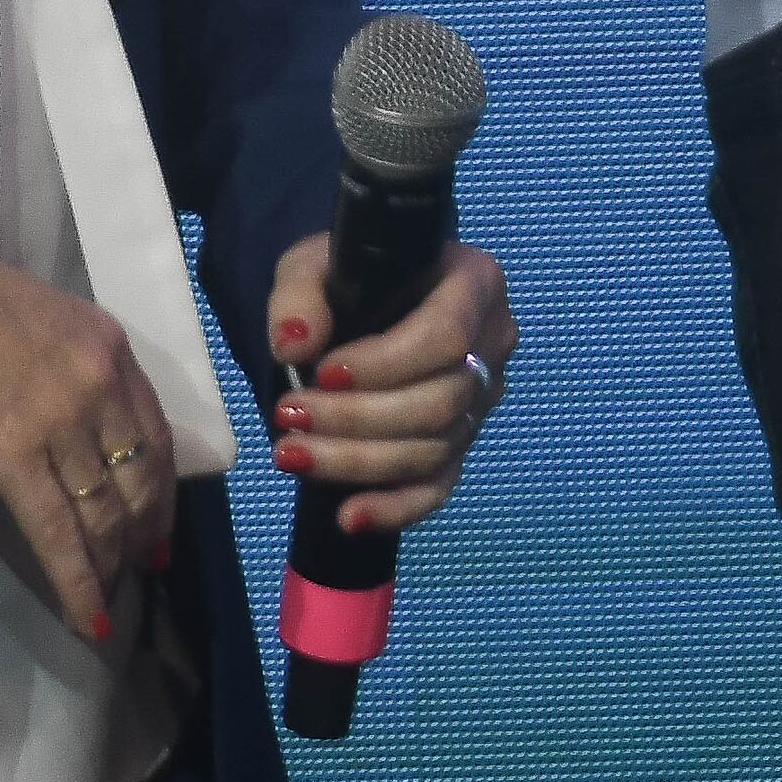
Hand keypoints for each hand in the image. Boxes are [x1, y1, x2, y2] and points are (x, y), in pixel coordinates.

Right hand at [0, 222, 174, 636]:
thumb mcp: (49, 318)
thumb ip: (76, 366)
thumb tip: (77, 426)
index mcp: (111, 347)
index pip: (157, 436)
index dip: (162, 492)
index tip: (158, 526)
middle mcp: (100, 386)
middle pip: (139, 482)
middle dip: (141, 535)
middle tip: (136, 569)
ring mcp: (61, 423)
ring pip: (103, 514)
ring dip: (108, 564)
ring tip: (107, 596)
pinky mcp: (14, 456)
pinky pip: (58, 532)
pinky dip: (77, 582)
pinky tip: (86, 616)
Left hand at [265, 234, 515, 536]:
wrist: (365, 299)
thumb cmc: (349, 274)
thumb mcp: (313, 264)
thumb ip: (299, 296)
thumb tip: (293, 347)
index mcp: (475, 285)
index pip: (446, 335)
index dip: (386, 364)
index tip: (323, 373)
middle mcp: (492, 347)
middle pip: (439, 402)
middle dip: (357, 418)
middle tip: (288, 415)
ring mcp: (480, 404)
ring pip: (432, 449)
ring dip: (357, 461)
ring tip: (290, 454)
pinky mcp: (460, 447)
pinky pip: (438, 488)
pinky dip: (394, 508)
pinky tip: (348, 517)